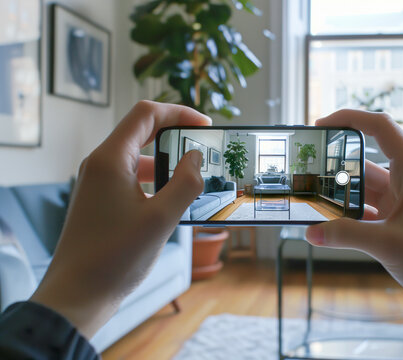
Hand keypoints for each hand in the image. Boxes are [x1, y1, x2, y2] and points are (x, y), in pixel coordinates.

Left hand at [30, 101, 210, 337]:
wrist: (78, 294)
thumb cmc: (116, 257)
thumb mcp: (161, 218)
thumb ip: (185, 182)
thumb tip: (195, 158)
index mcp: (111, 160)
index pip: (146, 115)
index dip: (179, 113)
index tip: (206, 125)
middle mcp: (100, 164)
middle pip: (141, 132)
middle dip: (174, 135)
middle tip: (202, 149)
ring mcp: (97, 182)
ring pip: (136, 156)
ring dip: (165, 160)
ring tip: (192, 175)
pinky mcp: (99, 199)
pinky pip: (130, 176)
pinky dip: (154, 178)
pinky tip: (171, 198)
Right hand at [306, 110, 402, 349]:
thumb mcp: (388, 244)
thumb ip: (346, 235)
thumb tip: (310, 232)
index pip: (380, 127)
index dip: (349, 118)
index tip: (320, 125)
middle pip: (365, 161)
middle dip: (335, 165)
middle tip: (304, 169)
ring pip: (364, 189)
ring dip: (340, 194)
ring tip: (309, 197)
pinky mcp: (400, 222)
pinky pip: (368, 210)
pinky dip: (348, 214)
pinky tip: (328, 222)